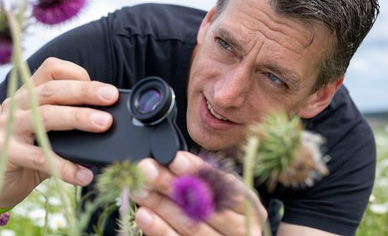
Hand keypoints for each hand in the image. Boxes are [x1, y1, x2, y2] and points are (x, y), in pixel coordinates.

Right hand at [0, 57, 118, 207]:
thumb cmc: (32, 153)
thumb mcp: (52, 131)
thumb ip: (71, 122)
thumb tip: (109, 121)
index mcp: (29, 94)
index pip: (51, 69)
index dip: (77, 73)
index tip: (103, 88)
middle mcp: (15, 104)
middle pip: (52, 90)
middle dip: (85, 92)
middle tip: (111, 97)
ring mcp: (7, 126)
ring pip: (46, 116)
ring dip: (78, 118)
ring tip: (104, 124)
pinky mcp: (4, 151)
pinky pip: (40, 157)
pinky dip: (66, 167)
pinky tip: (84, 174)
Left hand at [132, 151, 266, 235]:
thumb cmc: (221, 211)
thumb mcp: (220, 191)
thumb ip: (201, 177)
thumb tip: (170, 159)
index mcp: (248, 206)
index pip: (224, 185)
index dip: (198, 171)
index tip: (174, 160)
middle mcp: (239, 228)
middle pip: (204, 205)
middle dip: (172, 184)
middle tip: (147, 169)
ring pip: (190, 226)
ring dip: (160, 205)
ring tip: (140, 189)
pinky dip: (159, 229)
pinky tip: (144, 215)